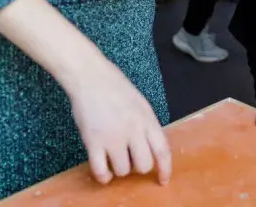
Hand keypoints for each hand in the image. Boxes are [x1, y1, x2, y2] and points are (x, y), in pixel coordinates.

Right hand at [67, 59, 171, 185]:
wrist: (90, 76)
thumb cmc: (114, 86)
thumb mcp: (140, 104)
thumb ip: (146, 125)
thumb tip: (150, 147)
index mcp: (147, 119)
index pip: (163, 150)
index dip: (165, 169)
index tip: (163, 180)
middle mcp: (133, 130)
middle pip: (144, 165)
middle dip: (138, 167)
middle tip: (130, 159)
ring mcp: (113, 137)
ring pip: (123, 171)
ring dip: (119, 170)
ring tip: (113, 159)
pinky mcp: (93, 141)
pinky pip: (101, 170)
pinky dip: (103, 176)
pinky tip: (104, 171)